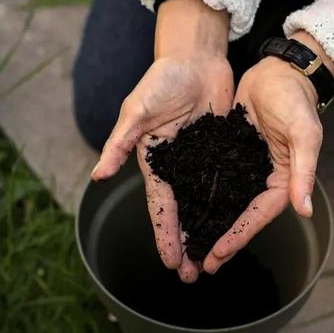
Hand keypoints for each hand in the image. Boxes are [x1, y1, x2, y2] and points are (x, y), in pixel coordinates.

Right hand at [91, 0, 232, 282]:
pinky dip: (228, 203)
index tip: (172, 263)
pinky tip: (236, 223)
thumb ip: (119, 144)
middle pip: (183, 213)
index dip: (166, 236)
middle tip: (193, 276)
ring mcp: (199, 160)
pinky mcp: (220, 149)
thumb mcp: (137, 112)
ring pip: (204, 203)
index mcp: (154, 162)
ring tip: (214, 259)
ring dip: (207, 230)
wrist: (194, 57)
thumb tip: (97, 176)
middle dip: (187, 244)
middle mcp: (177, 166)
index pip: (161, 207)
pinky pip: (225, 181)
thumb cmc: (160, 80)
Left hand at [202, 31, 333, 273]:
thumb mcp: (304, 134)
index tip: (217, 254)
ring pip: (224, 203)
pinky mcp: (229, 154)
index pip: (259, 215)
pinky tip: (184, 210)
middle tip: (198, 265)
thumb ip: (304, 172)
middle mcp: (262, 178)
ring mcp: (244, 167)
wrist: (278, 71)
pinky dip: (201, 197)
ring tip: (188, 247)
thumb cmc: (295, 100)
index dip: (238, 235)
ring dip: (208, 224)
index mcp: (284, 179)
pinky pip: (214, 180)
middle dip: (220, 241)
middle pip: (239, 216)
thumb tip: (304, 210)